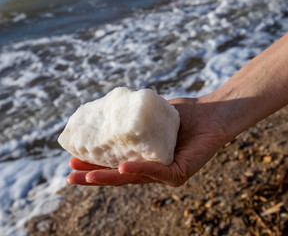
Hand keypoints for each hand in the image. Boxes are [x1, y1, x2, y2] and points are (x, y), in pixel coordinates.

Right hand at [66, 97, 226, 186]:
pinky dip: (140, 169)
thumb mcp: (151, 115)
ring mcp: (166, 173)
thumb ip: (132, 118)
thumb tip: (106, 111)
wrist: (214, 112)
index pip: (115, 163)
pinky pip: (158, 172)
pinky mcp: (180, 172)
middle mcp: (153, 168)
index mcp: (144, 157)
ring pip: (134, 179)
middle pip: (120, 176)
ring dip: (110, 178)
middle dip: (94, 177)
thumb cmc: (185, 113)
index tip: (71, 158)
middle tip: (69, 176)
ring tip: (88, 176)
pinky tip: (123, 167)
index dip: (94, 163)